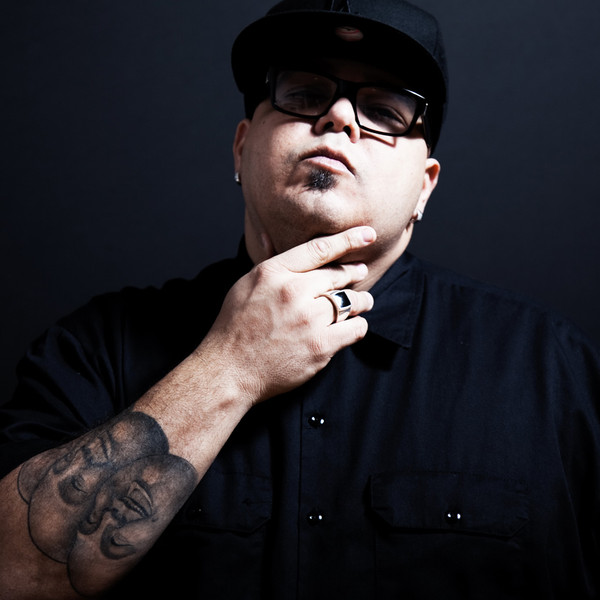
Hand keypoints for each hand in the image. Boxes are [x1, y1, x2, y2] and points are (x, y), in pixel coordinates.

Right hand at [197, 226, 376, 404]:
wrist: (230, 370)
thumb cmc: (235, 328)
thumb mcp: (245, 285)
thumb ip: (272, 266)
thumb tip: (280, 240)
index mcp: (273, 273)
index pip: (319, 249)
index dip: (349, 239)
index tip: (367, 235)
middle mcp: (293, 292)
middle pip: (338, 275)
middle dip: (354, 273)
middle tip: (361, 273)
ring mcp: (308, 319)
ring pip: (351, 301)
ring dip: (361, 301)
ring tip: (364, 302)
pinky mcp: (320, 346)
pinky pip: (355, 329)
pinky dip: (358, 326)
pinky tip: (354, 326)